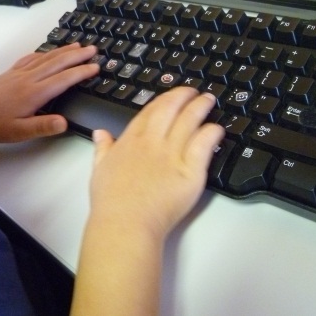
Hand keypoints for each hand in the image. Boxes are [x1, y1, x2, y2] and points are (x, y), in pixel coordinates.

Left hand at [0, 43, 98, 169]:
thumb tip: (65, 123)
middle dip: (77, 55)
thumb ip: (43, 127)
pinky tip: (49, 52)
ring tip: (78, 45)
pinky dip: (45, 52)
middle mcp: (28, 79)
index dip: (81, 72)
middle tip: (94, 49)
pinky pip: (31, 58)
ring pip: (46, 57)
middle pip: (57, 63)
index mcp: (33, 93)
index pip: (63, 80)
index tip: (96, 67)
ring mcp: (19, 73)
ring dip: (63, 50)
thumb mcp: (20, 132)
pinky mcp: (11, 73)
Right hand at [89, 87, 224, 237]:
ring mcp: (172, 155)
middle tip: (195, 91)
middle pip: (171, 109)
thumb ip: (102, 148)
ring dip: (200, 107)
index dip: (165, 99)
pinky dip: (211, 133)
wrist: (125, 223)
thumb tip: (100, 134)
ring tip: (208, 100)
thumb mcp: (99, 169)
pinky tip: (217, 128)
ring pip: (190, 121)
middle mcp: (153, 142)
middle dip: (185, 96)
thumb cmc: (111, 202)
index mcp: (131, 140)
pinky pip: (203, 145)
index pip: (151, 110)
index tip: (174, 94)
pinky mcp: (190, 171)